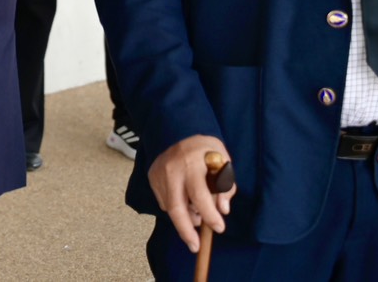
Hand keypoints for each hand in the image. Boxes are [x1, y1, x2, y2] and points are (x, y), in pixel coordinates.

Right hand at [148, 135, 235, 252]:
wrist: (178, 130)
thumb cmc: (206, 150)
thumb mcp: (224, 163)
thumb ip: (226, 186)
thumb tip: (222, 210)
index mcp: (192, 165)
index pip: (200, 197)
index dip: (210, 216)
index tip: (219, 228)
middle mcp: (172, 170)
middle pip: (177, 208)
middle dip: (186, 231)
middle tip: (195, 246)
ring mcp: (159, 174)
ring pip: (169, 207)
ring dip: (184, 218)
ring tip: (196, 216)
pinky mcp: (151, 176)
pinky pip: (163, 201)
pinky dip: (175, 207)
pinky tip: (185, 201)